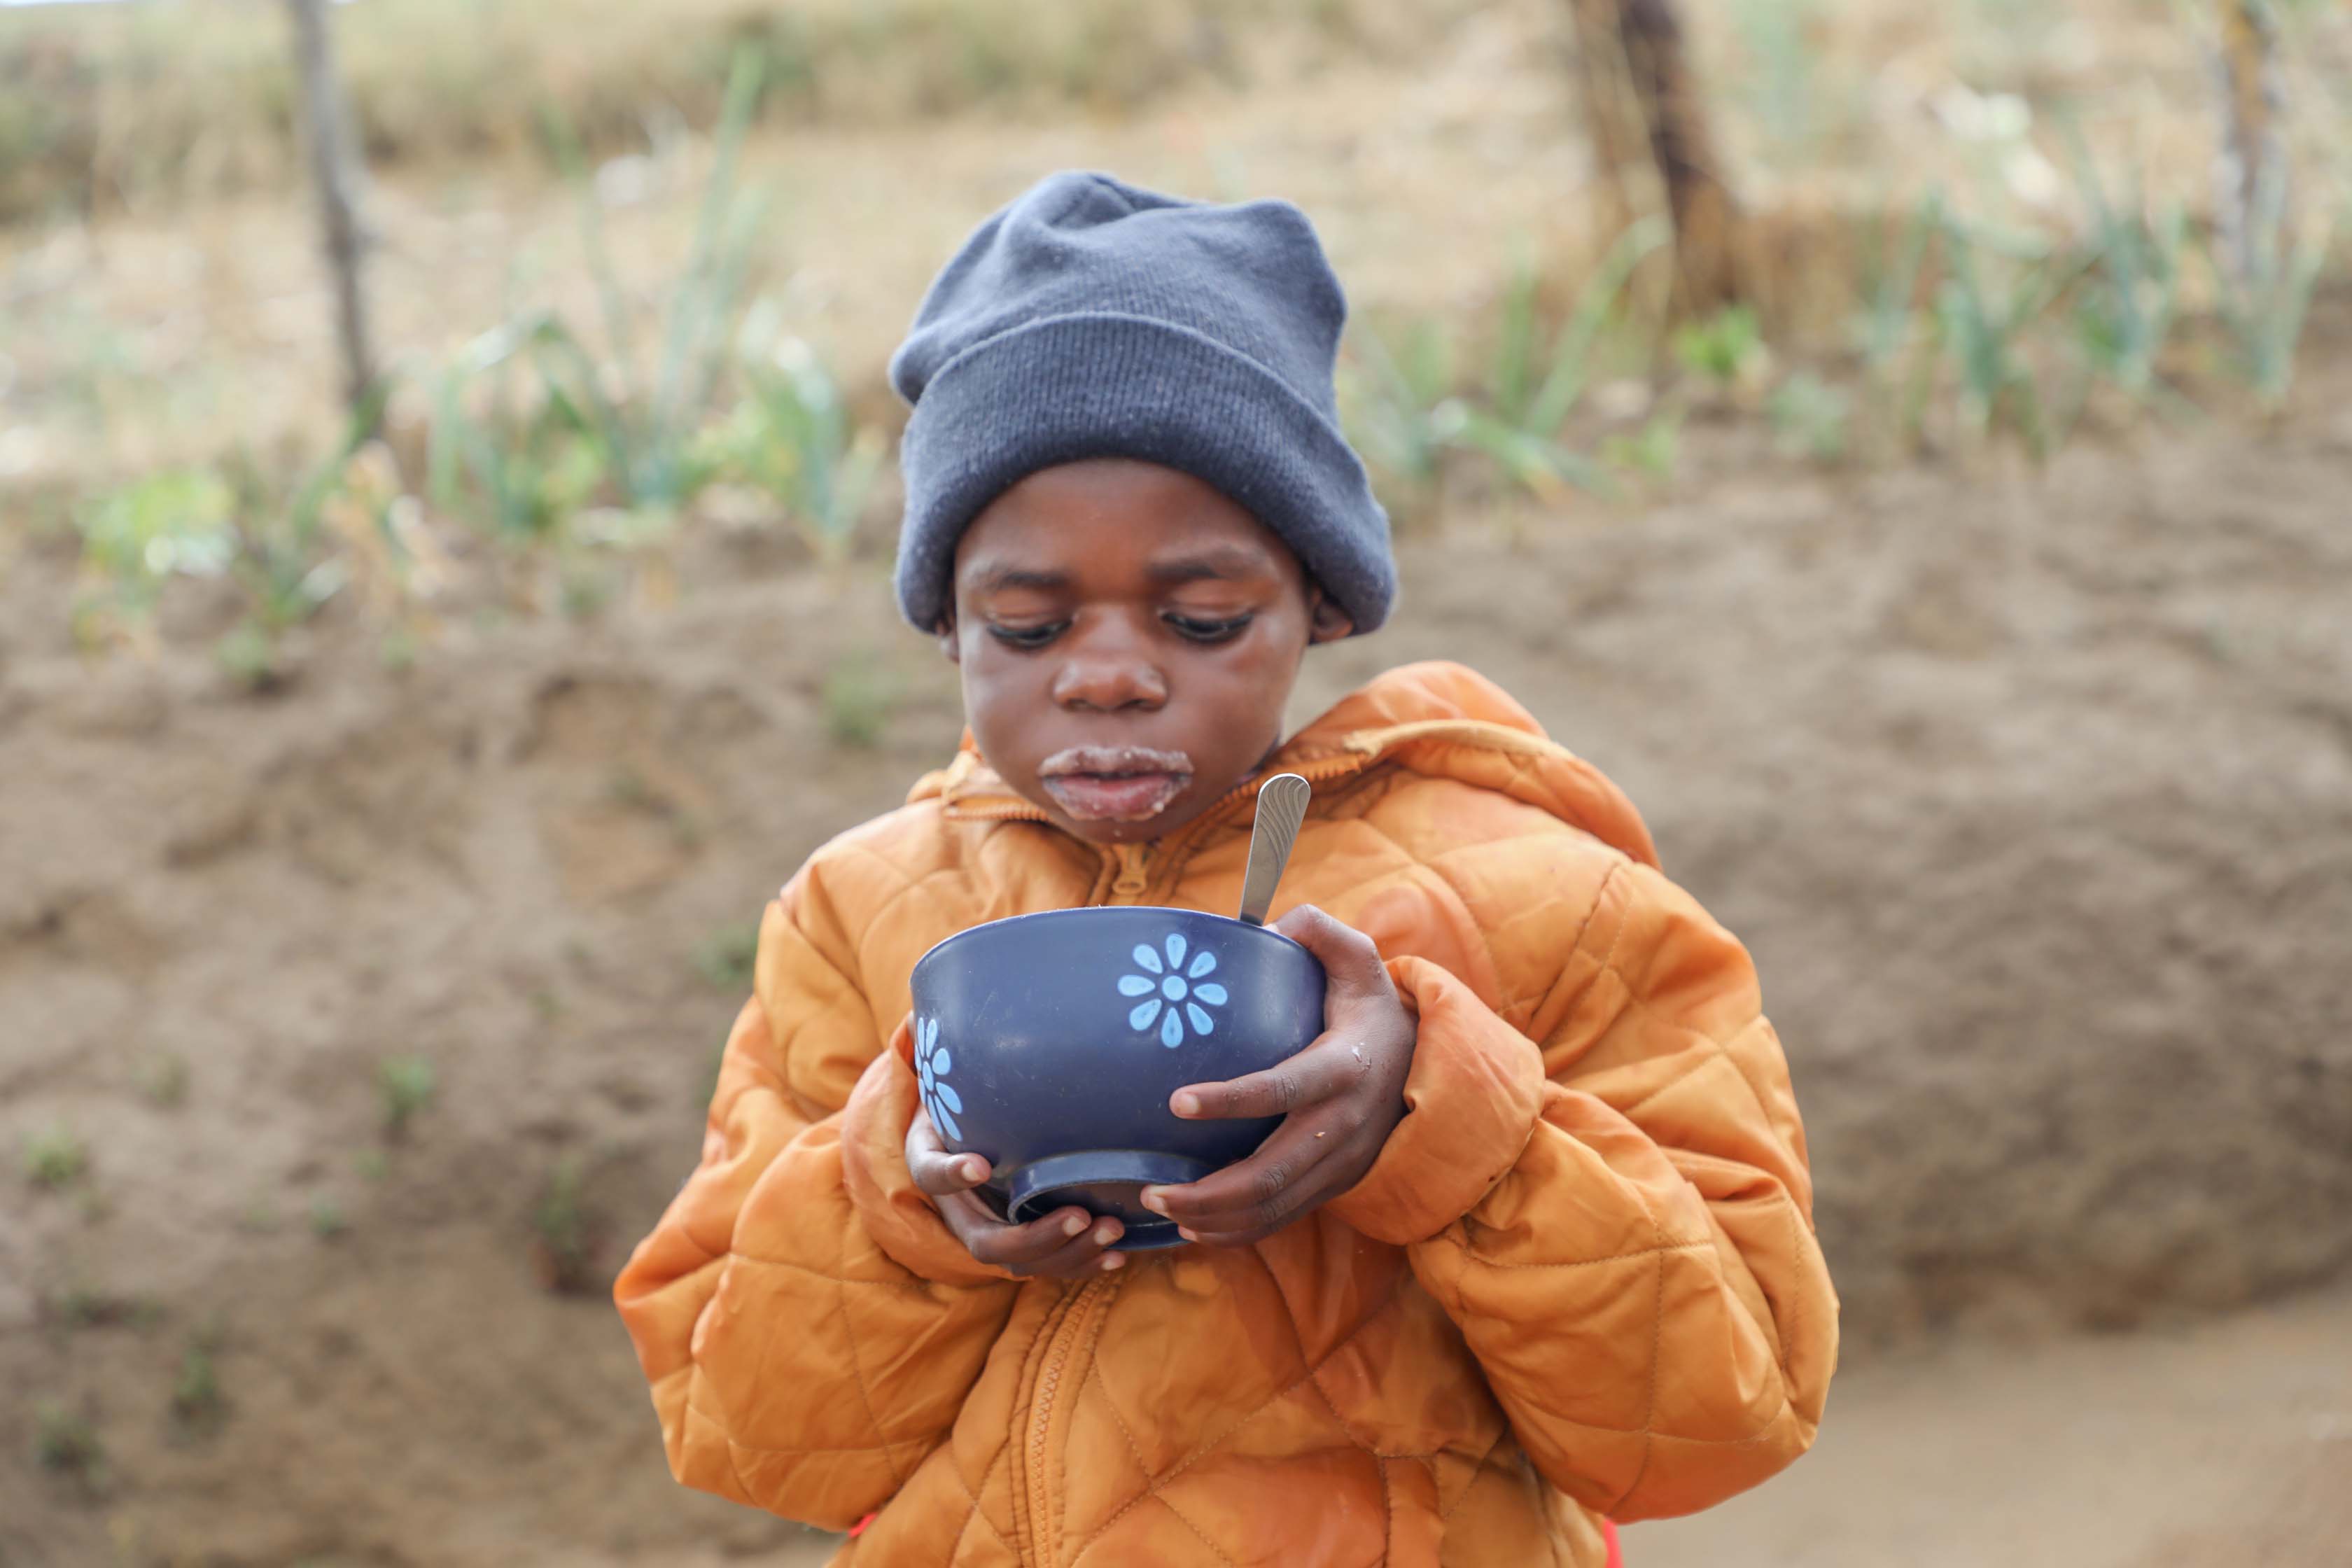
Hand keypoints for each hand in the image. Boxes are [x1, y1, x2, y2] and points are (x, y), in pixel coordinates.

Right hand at [905, 1107, 1127, 1277]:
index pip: (940, 1187)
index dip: (957, 1180)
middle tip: (1082, 1216)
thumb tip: (979, 1165)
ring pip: (1033, 1264)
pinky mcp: (1038, 1238)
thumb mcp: (946, 1116)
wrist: (984, 1134)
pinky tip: (1117, 1257)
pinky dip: (1087, 1262)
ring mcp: (1007, 1236)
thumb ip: (951, 1130)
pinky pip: (1058, 1261)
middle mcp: (974, 1222)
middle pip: (1000, 1250)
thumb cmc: (966, 1123)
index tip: (981, 1165)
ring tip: (1111, 1231)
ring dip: (1074, 1254)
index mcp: (945, 1184)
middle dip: (1043, 1239)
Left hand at [1141, 904, 1414, 1246]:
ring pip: (1272, 1207)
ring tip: (1160, 1205)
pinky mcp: (1335, 1185)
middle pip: (1270, 1173)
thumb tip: (1272, 922)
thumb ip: (1320, 932)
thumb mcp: (1359, 960)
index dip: (1229, 1100)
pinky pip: (1282, 1219)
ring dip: (1213, 1217)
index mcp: (1342, 1068)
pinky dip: (1237, 1231)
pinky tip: (1195, 1227)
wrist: (1430, 1066)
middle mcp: (1342, 1125)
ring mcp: (1340, 1163)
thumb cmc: (1374, 1008)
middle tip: (1151, 1186)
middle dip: (1207, 1190)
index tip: (1176, 1101)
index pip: (1282, 1089)